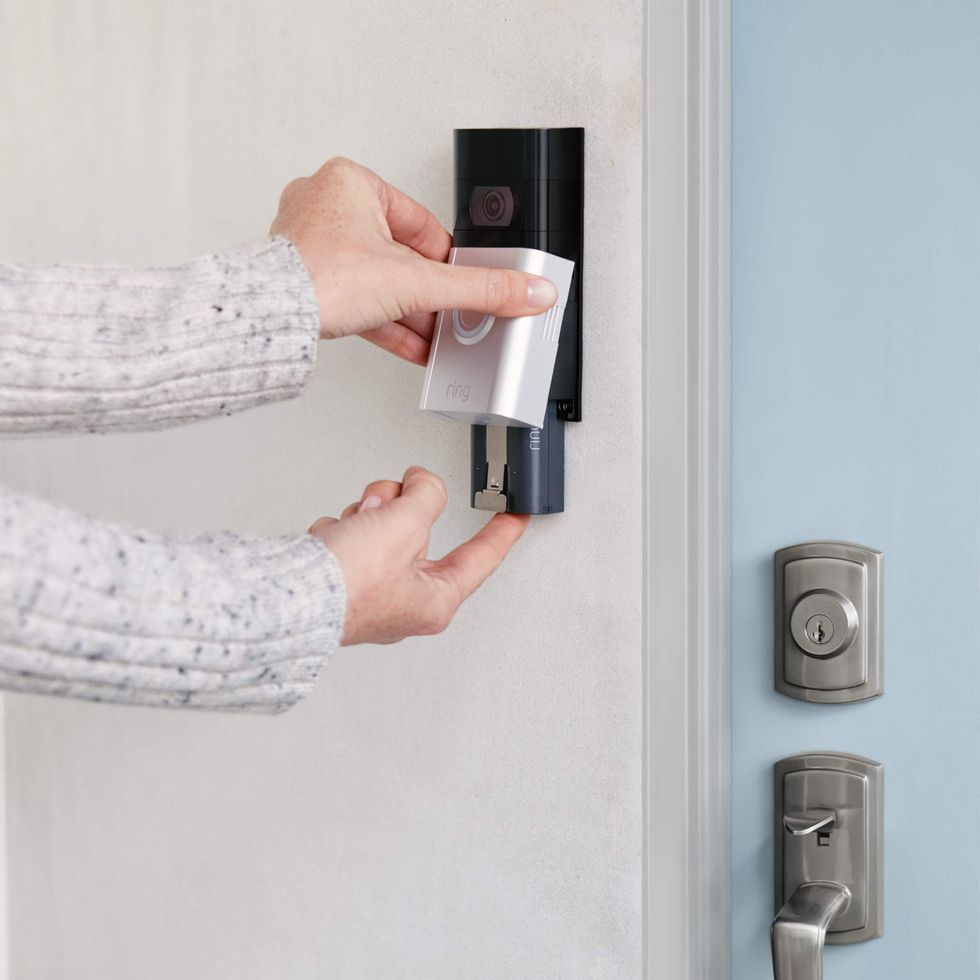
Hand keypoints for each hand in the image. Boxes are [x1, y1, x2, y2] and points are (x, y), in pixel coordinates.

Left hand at [271, 157, 557, 364]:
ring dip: (409, 313)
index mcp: (353, 183)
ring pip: (378, 281)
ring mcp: (312, 243)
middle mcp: (328, 205)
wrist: (269, 319)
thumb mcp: (417, 282)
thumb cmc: (320, 278)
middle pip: (401, 257)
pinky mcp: (304, 278)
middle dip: (427, 295)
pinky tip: (412, 347)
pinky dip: (384, 322)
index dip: (449, 264)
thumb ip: (478, 289)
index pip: (424, 227)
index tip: (464, 288)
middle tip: (449, 317)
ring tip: (433, 337)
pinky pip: (356, 298)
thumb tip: (528, 290)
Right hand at [309, 466, 528, 644]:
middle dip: (399, 508)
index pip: (481, 557)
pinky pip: (351, 535)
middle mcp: (405, 602)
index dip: (501, 532)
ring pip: (383, 526)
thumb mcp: (404, 524)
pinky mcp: (341, 580)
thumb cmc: (346, 585)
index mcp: (435, 600)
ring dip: (367, 514)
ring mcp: (370, 592)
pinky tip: (331, 540)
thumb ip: (425, 495)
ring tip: (352, 528)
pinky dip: (340, 528)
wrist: (287, 597)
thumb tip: (420, 483)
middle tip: (385, 505)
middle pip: (420, 531)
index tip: (516, 517)